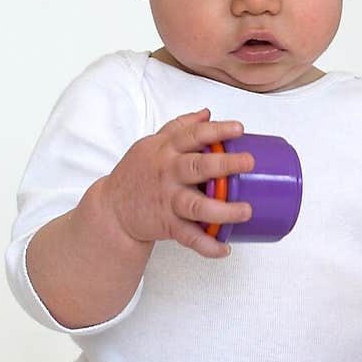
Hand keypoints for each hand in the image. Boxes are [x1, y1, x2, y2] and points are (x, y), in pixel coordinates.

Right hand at [103, 108, 253, 258]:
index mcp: (165, 150)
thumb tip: (207, 113)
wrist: (112, 208)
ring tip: (246, 211)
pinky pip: (189, 237)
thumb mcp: (152, 144)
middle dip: (224, 164)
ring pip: (196, 206)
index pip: (192, 135)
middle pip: (197, 167)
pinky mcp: (166, 225)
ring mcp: (167, 200)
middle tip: (249, 162)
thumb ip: (179, 127)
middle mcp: (167, 173)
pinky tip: (225, 247)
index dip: (216, 130)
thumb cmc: (137, 172)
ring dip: (222, 210)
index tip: (239, 129)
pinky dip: (207, 245)